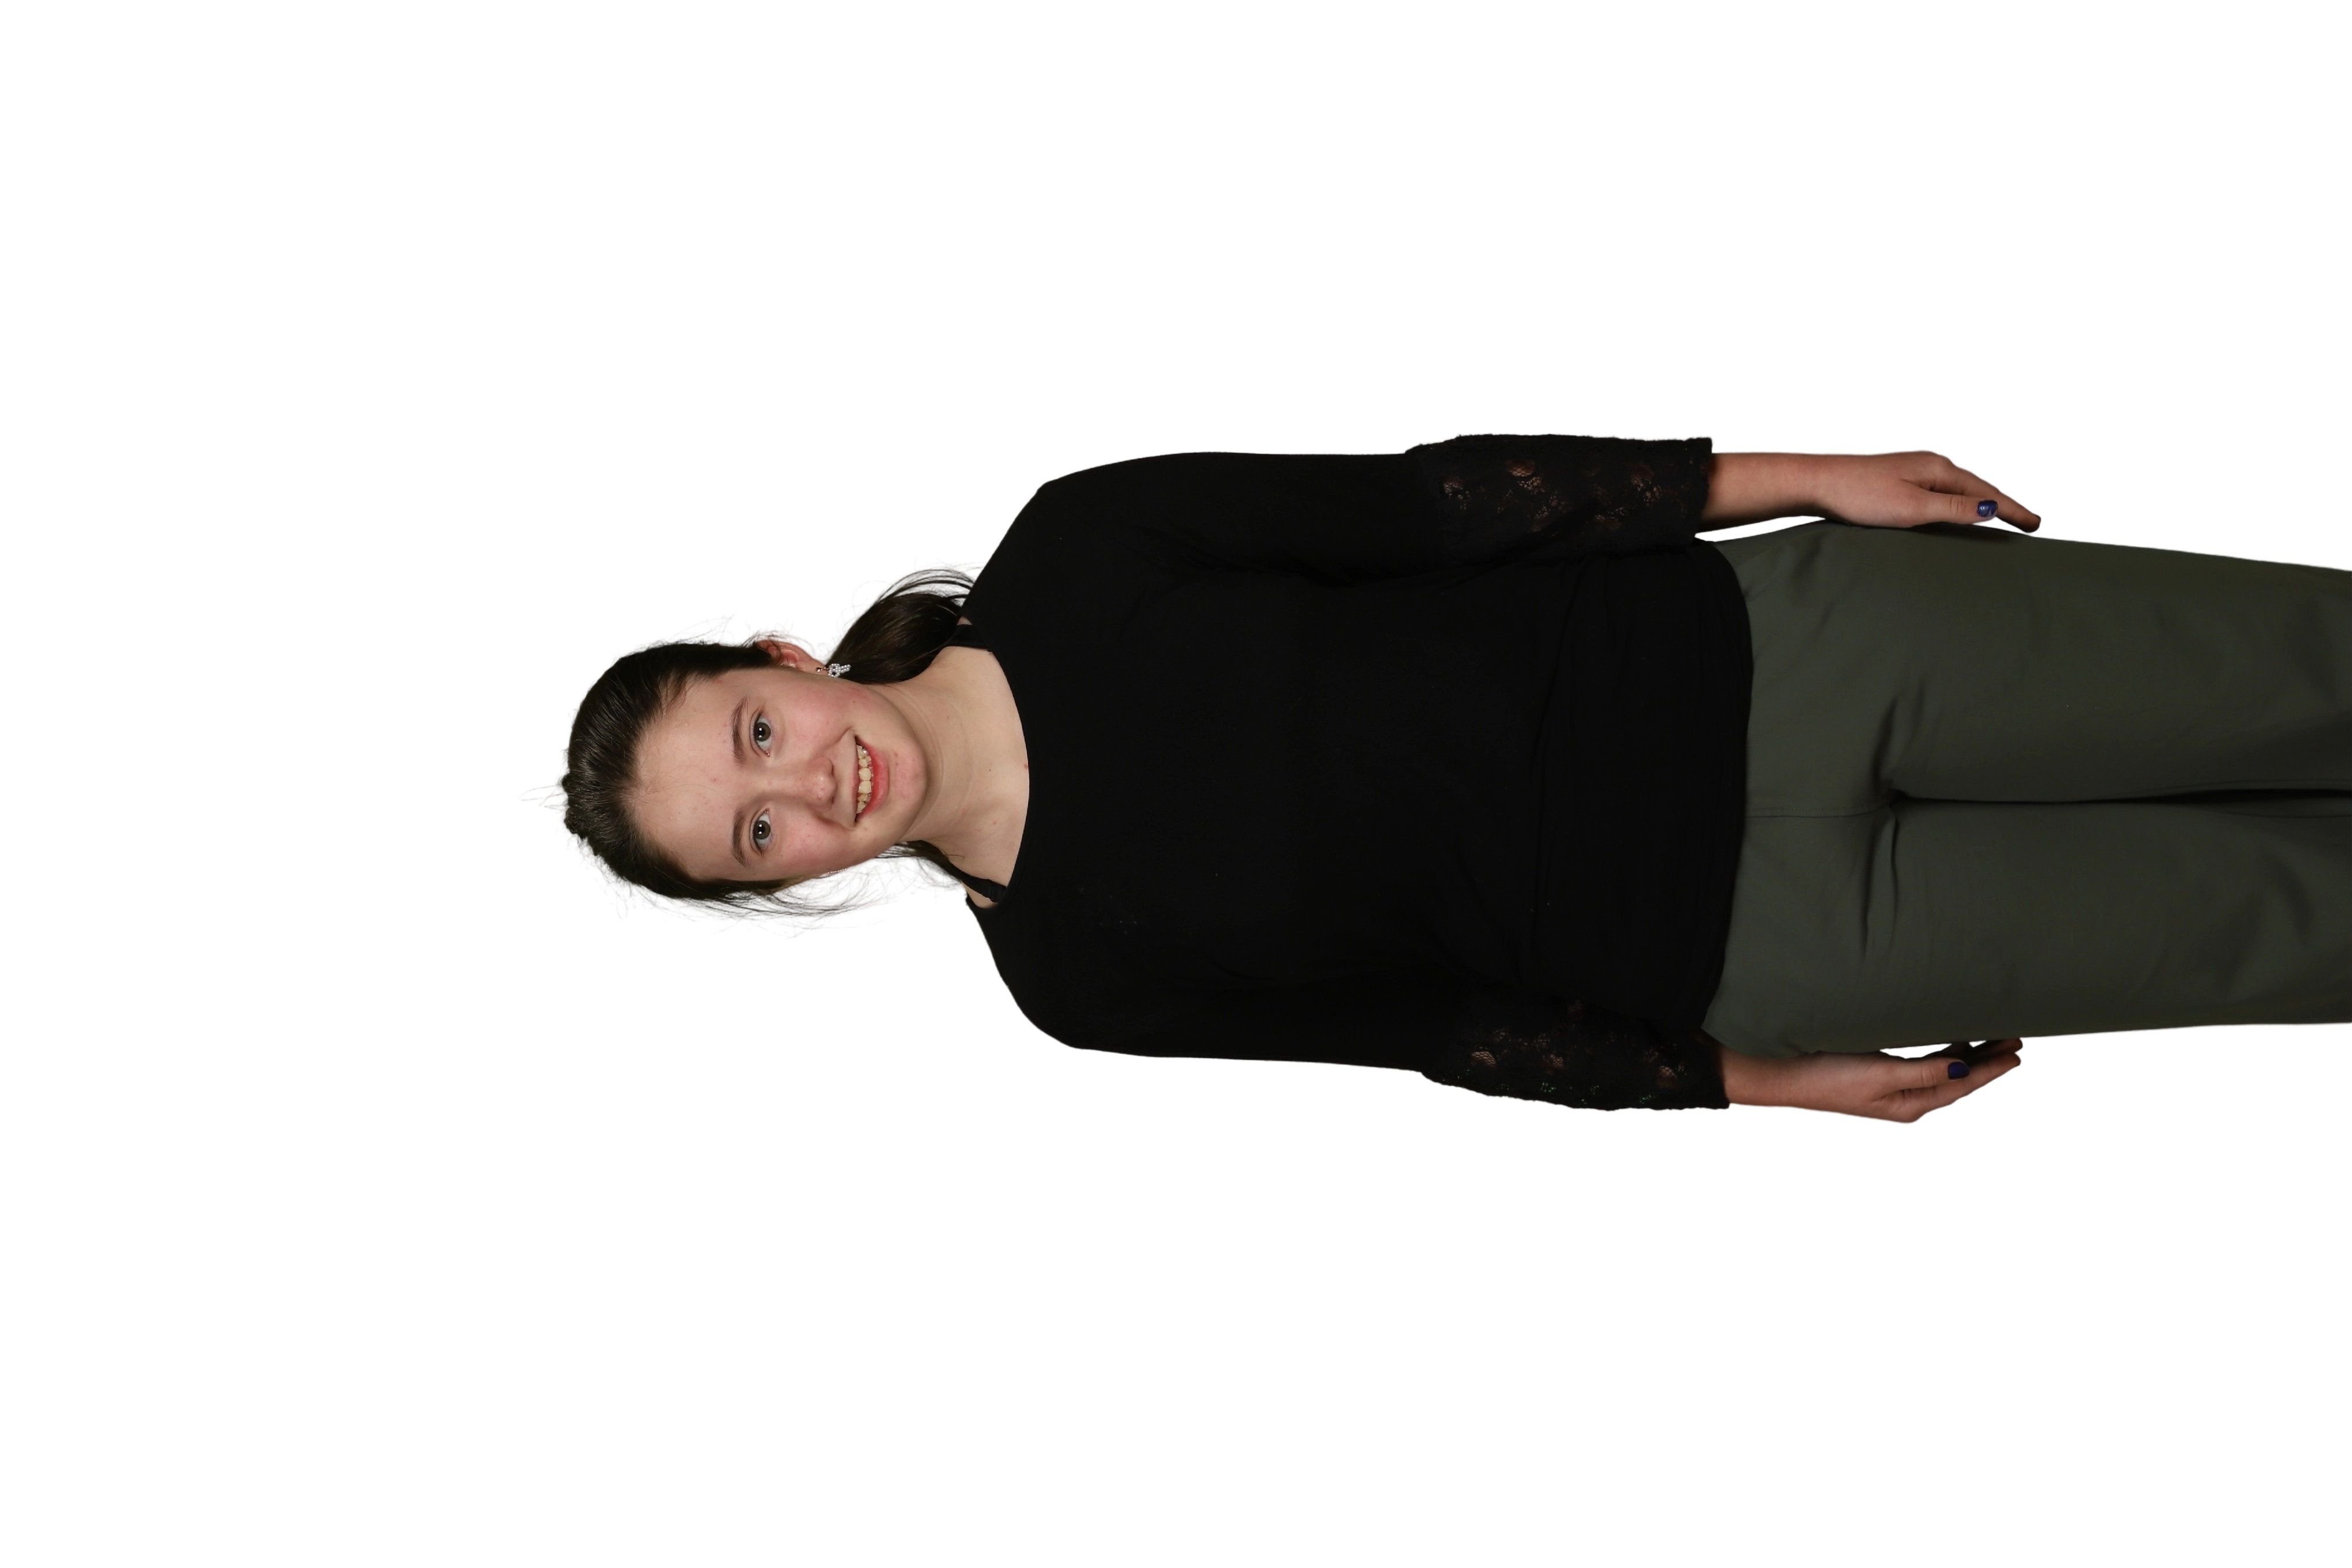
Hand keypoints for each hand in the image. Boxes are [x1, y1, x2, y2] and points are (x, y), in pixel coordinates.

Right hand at [1720, 1041, 2028, 1124]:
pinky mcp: (1883, 1076)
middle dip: (1988, 1061)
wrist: (1785, 1077)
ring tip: (1993, 1040)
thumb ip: (1922, 1071)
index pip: (1963, 1082)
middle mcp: (1907, 1100)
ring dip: (1970, 1056)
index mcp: (1910, 1105)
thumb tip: (1963, 1067)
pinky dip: (1946, 1053)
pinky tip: (1953, 1043)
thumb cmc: (1826, 1077)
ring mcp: (1895, 1090)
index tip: (2015, 1049)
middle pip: (1959, 1079)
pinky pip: (1927, 1066)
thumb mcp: (1879, 1074)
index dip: (1992, 1066)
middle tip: (2014, 1040)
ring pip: (1944, 1072)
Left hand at [1810, 449, 2046, 532]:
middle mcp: (1933, 464)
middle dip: (2007, 506)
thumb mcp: (1911, 507)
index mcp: (1940, 469)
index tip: (2037, 527)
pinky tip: (1963, 507)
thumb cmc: (1860, 496)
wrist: (1819, 482)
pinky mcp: (1903, 478)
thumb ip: (1952, 508)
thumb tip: (1991, 509)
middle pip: (1980, 487)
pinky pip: (1946, 489)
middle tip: (2032, 525)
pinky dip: (1964, 499)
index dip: (2014, 511)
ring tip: (2007, 517)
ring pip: (1963, 487)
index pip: (1988, 493)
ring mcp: (1918, 469)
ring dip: (1986, 502)